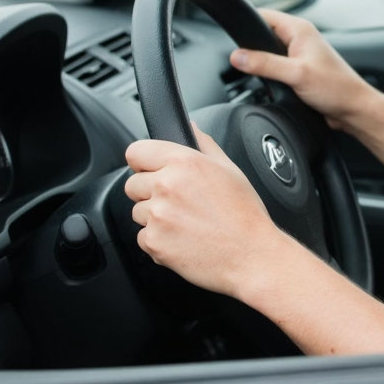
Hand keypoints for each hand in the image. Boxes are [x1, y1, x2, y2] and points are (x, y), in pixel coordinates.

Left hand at [124, 125, 283, 298]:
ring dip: (154, 216)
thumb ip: (203, 144)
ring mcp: (157, 216)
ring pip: (137, 211)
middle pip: (132, 183)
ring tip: (185, 221)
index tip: (153, 169)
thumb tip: (190, 128)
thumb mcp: (230, 169)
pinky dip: (158, 239)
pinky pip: (143, 237)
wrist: (251, 255)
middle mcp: (166, 186)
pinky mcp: (153, 242)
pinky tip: (183, 238)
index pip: (135, 152)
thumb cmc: (245, 214)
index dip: (144, 161)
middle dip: (150, 191)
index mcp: (184, 162)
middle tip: (179, 201)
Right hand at [229, 8, 374, 128]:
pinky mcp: (299, 69)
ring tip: (259, 74)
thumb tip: (237, 56)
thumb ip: (264, 64)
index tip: (232, 38)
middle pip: (263, 34)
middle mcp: (300, 38)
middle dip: (251, 46)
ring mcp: (300, 54)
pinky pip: (276, 65)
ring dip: (261, 62)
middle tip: (243, 62)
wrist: (353, 109)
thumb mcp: (295, 74)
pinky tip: (269, 82)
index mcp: (300, 29)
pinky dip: (269, 72)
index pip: (263, 15)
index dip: (246, 24)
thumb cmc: (336, 88)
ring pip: (268, 52)